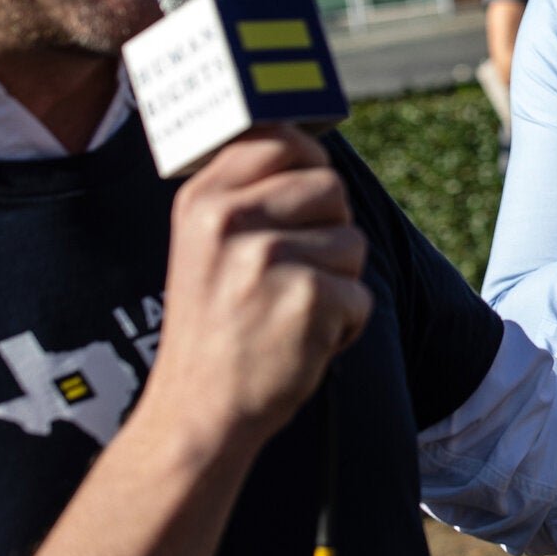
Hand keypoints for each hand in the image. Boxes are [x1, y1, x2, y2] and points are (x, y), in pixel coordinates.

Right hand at [145, 127, 373, 456]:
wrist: (196, 414)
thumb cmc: (214, 329)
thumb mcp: (204, 247)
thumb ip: (245, 197)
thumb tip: (310, 149)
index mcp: (202, 200)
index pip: (279, 140)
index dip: (309, 164)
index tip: (310, 195)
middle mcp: (229, 220)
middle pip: (331, 188)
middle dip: (331, 231)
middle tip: (295, 276)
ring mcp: (267, 258)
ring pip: (352, 244)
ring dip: (338, 284)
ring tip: (289, 315)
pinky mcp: (307, 299)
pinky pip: (360, 296)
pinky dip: (345, 327)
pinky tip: (302, 344)